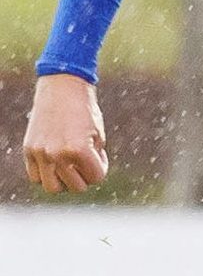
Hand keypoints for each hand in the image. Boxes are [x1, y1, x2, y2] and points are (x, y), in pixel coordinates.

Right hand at [23, 74, 109, 192]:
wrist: (62, 89)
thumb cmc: (85, 111)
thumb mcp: (98, 136)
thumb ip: (93, 160)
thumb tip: (85, 181)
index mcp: (78, 150)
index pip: (96, 178)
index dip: (100, 168)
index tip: (98, 153)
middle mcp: (56, 154)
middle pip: (75, 187)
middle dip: (84, 176)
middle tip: (84, 160)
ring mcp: (40, 153)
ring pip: (52, 187)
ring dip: (64, 181)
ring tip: (69, 165)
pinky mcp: (29, 150)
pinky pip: (35, 176)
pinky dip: (46, 174)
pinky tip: (55, 161)